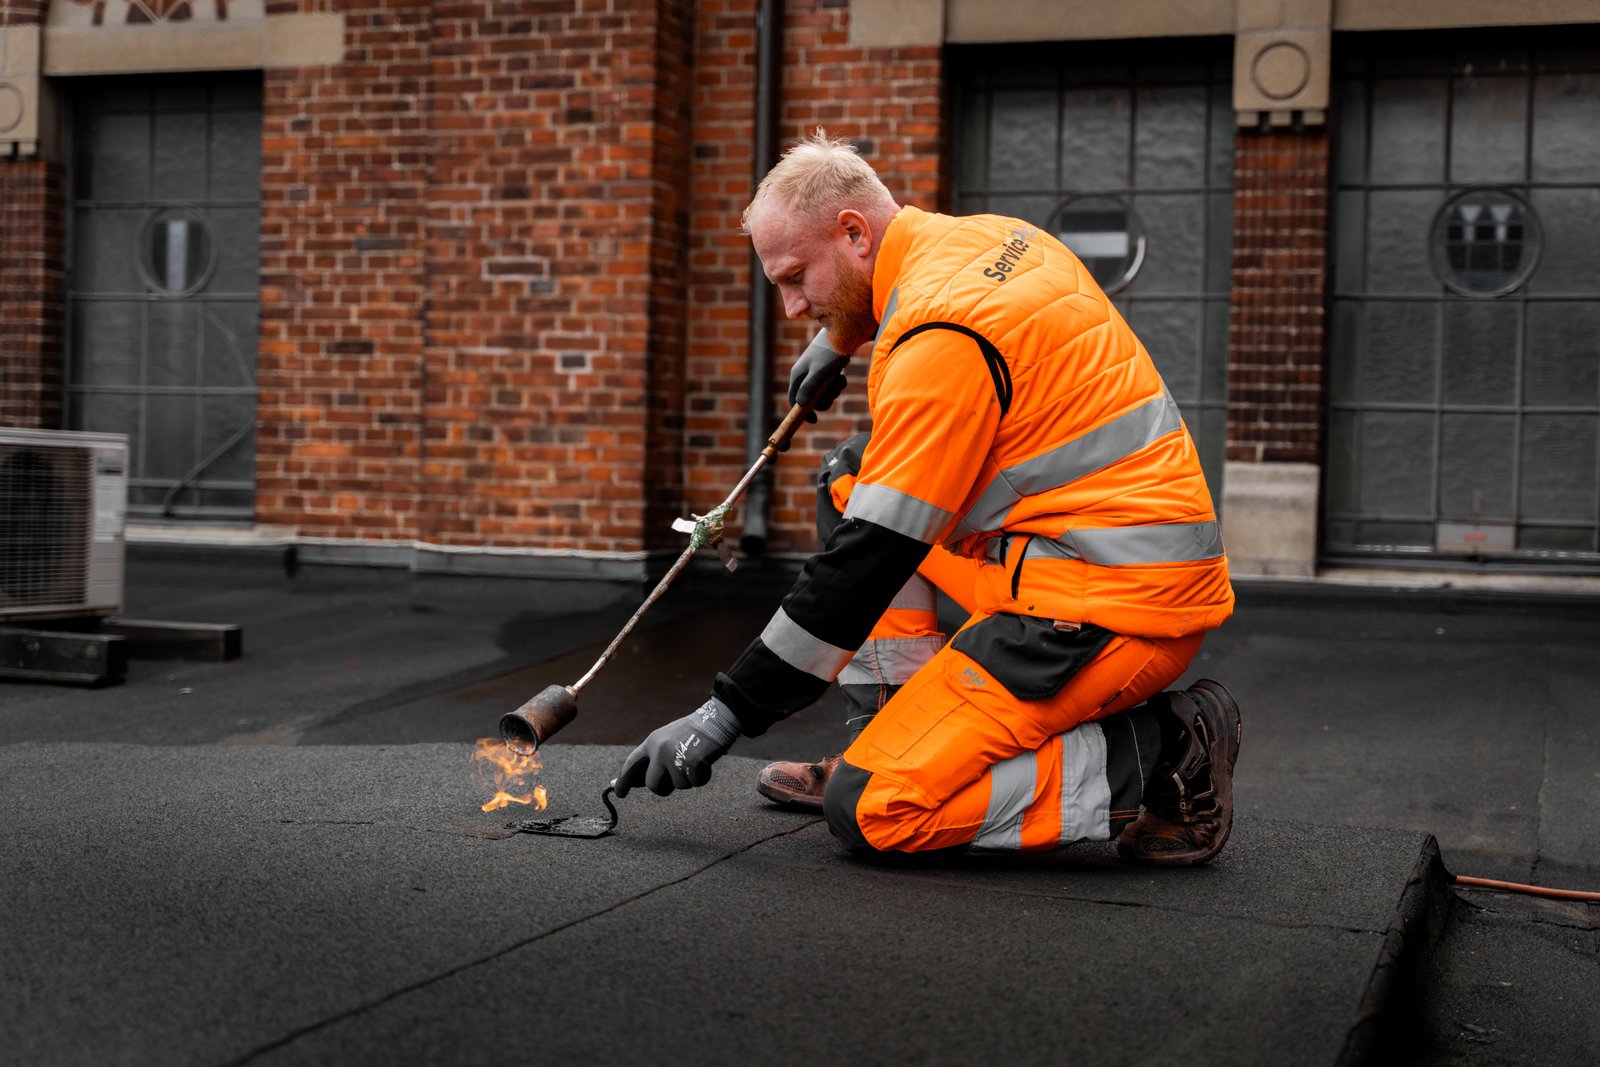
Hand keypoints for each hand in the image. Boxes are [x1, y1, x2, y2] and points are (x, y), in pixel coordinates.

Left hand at [614, 697, 741, 797]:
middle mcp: (659, 750)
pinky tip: (705, 762)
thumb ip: (654, 759)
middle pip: (653, 785)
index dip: (623, 781)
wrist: (715, 721)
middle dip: (664, 787)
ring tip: (695, 760)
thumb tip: (636, 781)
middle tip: (677, 777)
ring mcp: (674, 757)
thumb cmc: (692, 733)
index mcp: (652, 742)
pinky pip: (695, 783)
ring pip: (678, 785)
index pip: (631, 764)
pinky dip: (702, 777)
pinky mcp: (691, 764)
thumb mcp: (667, 740)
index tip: (618, 793)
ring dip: (688, 779)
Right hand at [788, 334, 849, 422]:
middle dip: (824, 400)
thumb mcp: (820, 372)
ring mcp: (814, 372)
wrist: (844, 333)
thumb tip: (800, 405)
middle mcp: (803, 374)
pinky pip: (829, 385)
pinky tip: (841, 375)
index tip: (814, 420)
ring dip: (833, 391)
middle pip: (810, 399)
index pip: (794, 400)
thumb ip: (809, 388)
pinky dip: (837, 384)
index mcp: (797, 375)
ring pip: (822, 393)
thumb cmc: (830, 353)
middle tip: (833, 394)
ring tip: (839, 380)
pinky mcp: (824, 370)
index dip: (802, 412)